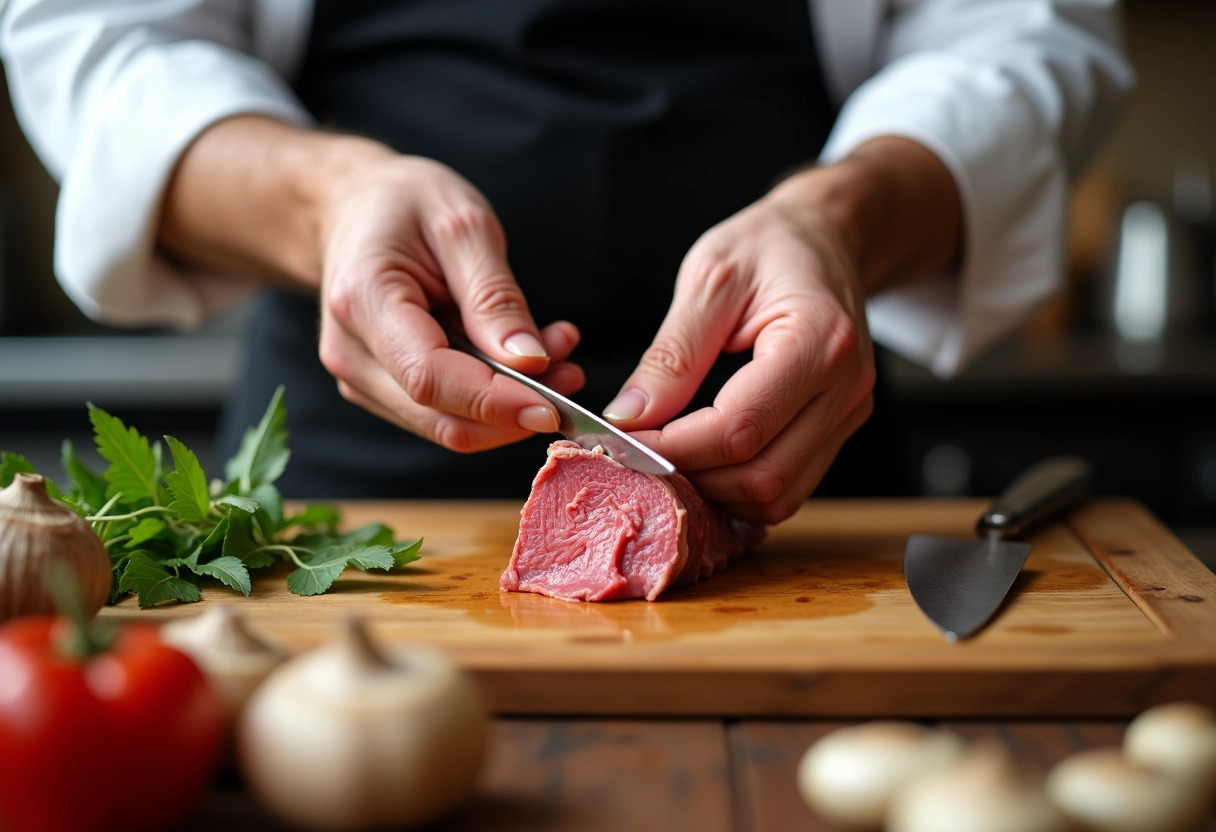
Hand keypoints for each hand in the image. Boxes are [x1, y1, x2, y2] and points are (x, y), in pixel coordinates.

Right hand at [316, 153, 584, 450]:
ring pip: (447, 424)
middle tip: (572, 373)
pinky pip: (444, 411)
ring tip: (558, 355)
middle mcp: (352, 352)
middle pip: (440, 418)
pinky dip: (494, 396)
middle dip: (515, 410)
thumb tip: (530, 362)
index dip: (496, 401)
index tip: (554, 404)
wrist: (354, 206)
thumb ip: (495, 297)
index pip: (431, 378)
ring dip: (512, 405)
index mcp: (364, 301)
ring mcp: (362, 377)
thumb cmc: (405, 203)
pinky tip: (526, 359)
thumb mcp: (463, 226)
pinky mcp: (382, 388)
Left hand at [606, 138, 962, 524]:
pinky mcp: (839, 429)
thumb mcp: (709, 279)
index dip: (674, 447)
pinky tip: (702, 462)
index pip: (739, 428)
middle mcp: (846, 388)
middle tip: (638, 451)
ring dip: (715, 492)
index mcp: (819, 342)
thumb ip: (671, 355)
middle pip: (761, 476)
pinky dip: (739, 489)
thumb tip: (628, 418)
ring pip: (777, 497)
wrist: (826, 237)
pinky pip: (788, 487)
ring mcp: (849, 414)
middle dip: (691, 476)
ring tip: (668, 458)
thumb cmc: (769, 245)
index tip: (624, 437)